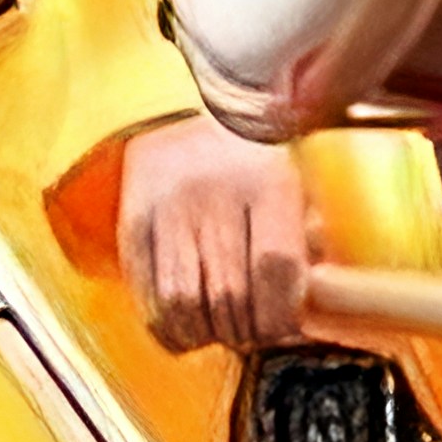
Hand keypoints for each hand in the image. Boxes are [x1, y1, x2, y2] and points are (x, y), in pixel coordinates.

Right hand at [118, 113, 318, 354]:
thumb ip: (307, 245)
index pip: (276, 268)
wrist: (190, 107)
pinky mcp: (133, 219)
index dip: (281, 316)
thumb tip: (306, 317)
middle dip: (245, 332)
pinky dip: (166, 327)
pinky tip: (184, 329)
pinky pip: (145, 293)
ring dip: (204, 334)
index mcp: (268, 180)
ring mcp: (168, 206)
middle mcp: (214, 191)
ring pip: (182, 303)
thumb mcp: (297, 184)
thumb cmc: (257, 160)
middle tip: (252, 335)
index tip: (285, 329)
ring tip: (218, 332)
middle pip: (230, 294)